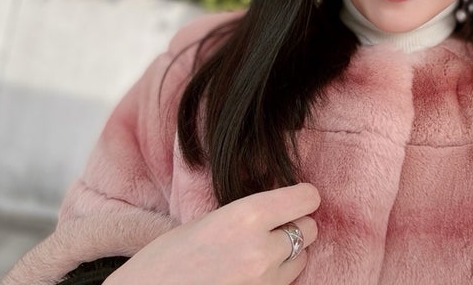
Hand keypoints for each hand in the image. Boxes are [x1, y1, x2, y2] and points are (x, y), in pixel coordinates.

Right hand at [104, 183, 319, 284]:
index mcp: (246, 217)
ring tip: (259, 251)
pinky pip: (284, 283)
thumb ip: (247, 214)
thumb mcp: (206, 222)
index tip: (298, 197)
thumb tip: (277, 207)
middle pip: (309, 229)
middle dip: (296, 225)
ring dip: (289, 253)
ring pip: (301, 259)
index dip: (304, 197)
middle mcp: (262, 249)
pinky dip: (276, 276)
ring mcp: (264, 282)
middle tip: (275, 224)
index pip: (305, 199)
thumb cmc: (164, 260)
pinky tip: (251, 272)